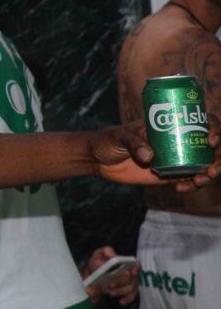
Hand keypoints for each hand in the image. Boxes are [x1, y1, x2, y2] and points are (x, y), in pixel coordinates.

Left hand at [81, 246, 138, 305]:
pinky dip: (127, 299)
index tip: (131, 272)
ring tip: (110, 292)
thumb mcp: (98, 255)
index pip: (135, 265)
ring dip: (122, 291)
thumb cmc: (98, 264)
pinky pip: (131, 296)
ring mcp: (129, 283)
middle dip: (121, 281)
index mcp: (124, 263)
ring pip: (132, 288)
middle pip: (132, 278)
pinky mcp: (127, 292)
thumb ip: (105, 251)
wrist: (93, 277)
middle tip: (110, 284)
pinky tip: (121, 301)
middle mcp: (130, 273)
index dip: (135, 268)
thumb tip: (111, 254)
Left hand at [90, 122, 217, 191]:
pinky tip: (181, 188)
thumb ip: (133, 143)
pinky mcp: (170, 173)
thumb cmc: (108, 139)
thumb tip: (149, 156)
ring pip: (205, 164)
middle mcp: (179, 139)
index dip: (214, 128)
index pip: (201, 121)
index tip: (211, 140)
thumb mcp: (119, 136)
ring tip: (198, 181)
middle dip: (218, 157)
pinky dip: (192, 185)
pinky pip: (190, 179)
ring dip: (209, 173)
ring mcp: (177, 157)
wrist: (98, 159)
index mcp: (171, 124)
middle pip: (211, 146)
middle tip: (210, 169)